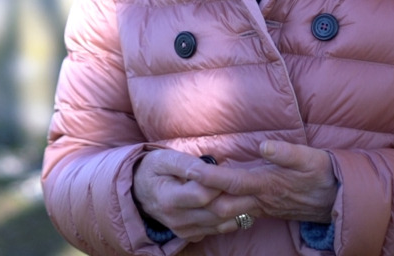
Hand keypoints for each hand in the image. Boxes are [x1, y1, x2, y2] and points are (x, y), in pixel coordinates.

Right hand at [133, 150, 257, 240]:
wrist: (138, 191)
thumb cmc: (153, 170)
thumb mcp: (163, 159)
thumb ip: (185, 163)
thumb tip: (205, 168)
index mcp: (168, 199)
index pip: (203, 195)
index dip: (221, 184)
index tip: (235, 173)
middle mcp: (177, 219)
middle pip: (216, 212)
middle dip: (239, 199)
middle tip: (254, 185)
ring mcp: (184, 230)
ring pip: (221, 224)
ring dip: (239, 210)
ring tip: (251, 194)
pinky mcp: (190, 235)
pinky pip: (217, 230)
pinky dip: (231, 219)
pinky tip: (238, 205)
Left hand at [188, 140, 337, 222]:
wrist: (336, 199)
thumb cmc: (323, 174)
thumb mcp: (311, 158)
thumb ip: (287, 152)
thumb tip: (264, 145)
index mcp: (268, 184)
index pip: (232, 182)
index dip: (211, 176)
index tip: (192, 169)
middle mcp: (260, 200)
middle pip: (221, 205)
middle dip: (199, 197)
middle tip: (178, 183)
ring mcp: (260, 207)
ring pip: (226, 213)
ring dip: (206, 204)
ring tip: (186, 190)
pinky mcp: (262, 210)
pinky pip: (234, 214)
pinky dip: (218, 208)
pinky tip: (207, 200)